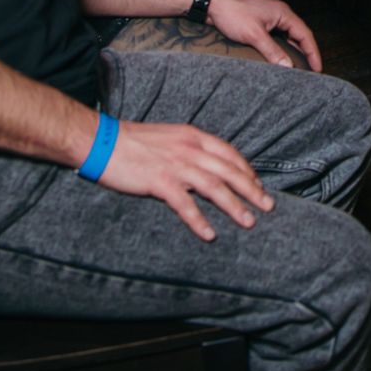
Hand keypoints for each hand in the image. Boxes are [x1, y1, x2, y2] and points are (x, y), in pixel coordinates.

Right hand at [98, 120, 273, 240]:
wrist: (101, 140)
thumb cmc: (133, 141)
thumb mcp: (169, 137)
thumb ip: (189, 148)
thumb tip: (205, 164)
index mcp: (193, 136)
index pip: (229, 154)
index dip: (246, 170)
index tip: (257, 184)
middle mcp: (190, 149)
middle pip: (229, 171)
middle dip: (252, 189)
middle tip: (268, 206)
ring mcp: (176, 165)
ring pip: (215, 187)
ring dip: (235, 206)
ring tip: (249, 221)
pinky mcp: (159, 181)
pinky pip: (185, 204)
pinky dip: (199, 220)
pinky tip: (210, 234)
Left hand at [207, 0, 322, 70]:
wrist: (212, 2)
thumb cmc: (232, 12)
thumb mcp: (254, 35)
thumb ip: (272, 51)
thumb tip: (287, 66)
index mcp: (283, 13)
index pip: (305, 34)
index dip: (313, 52)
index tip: (318, 68)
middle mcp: (279, 14)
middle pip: (298, 35)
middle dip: (306, 52)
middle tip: (310, 70)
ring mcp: (269, 17)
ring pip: (287, 36)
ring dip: (292, 50)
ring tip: (297, 66)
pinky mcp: (259, 22)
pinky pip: (276, 36)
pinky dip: (280, 47)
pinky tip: (278, 57)